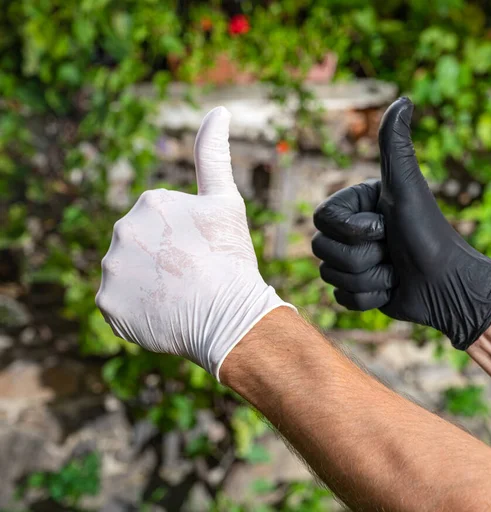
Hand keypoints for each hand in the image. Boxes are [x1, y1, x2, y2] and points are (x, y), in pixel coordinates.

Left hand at [96, 106, 294, 378]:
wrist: (229, 314)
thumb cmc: (231, 257)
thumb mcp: (226, 201)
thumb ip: (213, 154)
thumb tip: (218, 110)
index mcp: (151, 201)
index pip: (163, 223)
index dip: (187, 242)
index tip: (203, 255)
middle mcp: (123, 229)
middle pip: (143, 247)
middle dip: (164, 260)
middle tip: (193, 277)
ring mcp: (112, 267)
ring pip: (130, 274)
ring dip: (150, 284)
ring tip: (179, 297)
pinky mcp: (107, 302)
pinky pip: (119, 303)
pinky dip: (137, 309)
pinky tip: (162, 313)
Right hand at [312, 97, 490, 348]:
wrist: (449, 285)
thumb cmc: (429, 234)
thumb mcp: (407, 189)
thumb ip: (395, 147)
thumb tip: (403, 100)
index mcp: (354, 207)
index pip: (320, 220)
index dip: (351, 230)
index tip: (384, 228)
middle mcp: (350, 232)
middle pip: (322, 251)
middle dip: (363, 257)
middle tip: (392, 251)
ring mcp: (352, 261)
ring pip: (331, 277)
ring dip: (369, 279)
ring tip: (395, 272)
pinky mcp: (357, 290)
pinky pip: (343, 299)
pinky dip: (369, 299)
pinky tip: (391, 289)